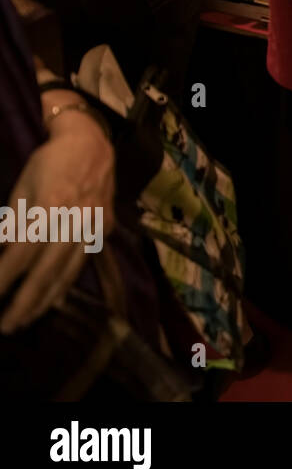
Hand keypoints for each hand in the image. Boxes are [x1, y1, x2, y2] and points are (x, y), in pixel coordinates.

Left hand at [0, 114, 114, 334]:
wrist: (93, 143)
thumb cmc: (50, 162)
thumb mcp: (23, 187)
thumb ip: (14, 222)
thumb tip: (5, 254)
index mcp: (51, 208)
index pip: (22, 253)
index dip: (4, 278)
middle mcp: (75, 221)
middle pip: (48, 271)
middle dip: (26, 302)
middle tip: (8, 326)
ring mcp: (93, 226)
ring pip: (69, 272)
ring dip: (47, 299)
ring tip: (28, 319)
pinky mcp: (104, 228)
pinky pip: (83, 261)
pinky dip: (68, 282)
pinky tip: (54, 297)